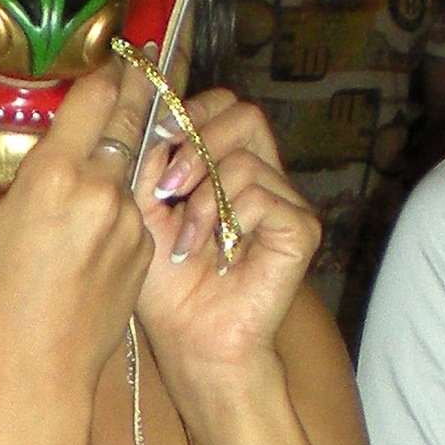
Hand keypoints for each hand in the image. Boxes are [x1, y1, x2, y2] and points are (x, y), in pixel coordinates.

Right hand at [0, 63, 154, 398]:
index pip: (98, 94)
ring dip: (118, 154)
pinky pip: (136, 206)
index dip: (102, 68)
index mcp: (57, 176)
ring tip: (93, 158)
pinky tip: (90, 220)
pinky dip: (119, 200)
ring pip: (133, 164)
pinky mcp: (146, 249)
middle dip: (129, 90)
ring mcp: (131, 222)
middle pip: (130, 116)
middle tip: (129, 64)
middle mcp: (103, 190)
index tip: (100, 51)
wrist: (38, 375)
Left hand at [133, 90, 320, 417]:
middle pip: (242, 112)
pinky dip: (227, 219)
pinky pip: (261, 194)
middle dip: (196, 142)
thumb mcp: (144, 209)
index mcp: (225, 164)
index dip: (188, 111)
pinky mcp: (299, 228)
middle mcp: (261, 175)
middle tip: (168, 185)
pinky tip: (213, 253)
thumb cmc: (166, 283)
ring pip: (244, 157)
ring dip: (202, 198)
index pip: (221, 104)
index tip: (156, 140)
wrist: (190, 339)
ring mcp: (284, 200)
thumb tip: (154, 114)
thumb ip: (151, 161)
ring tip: (186, 241)